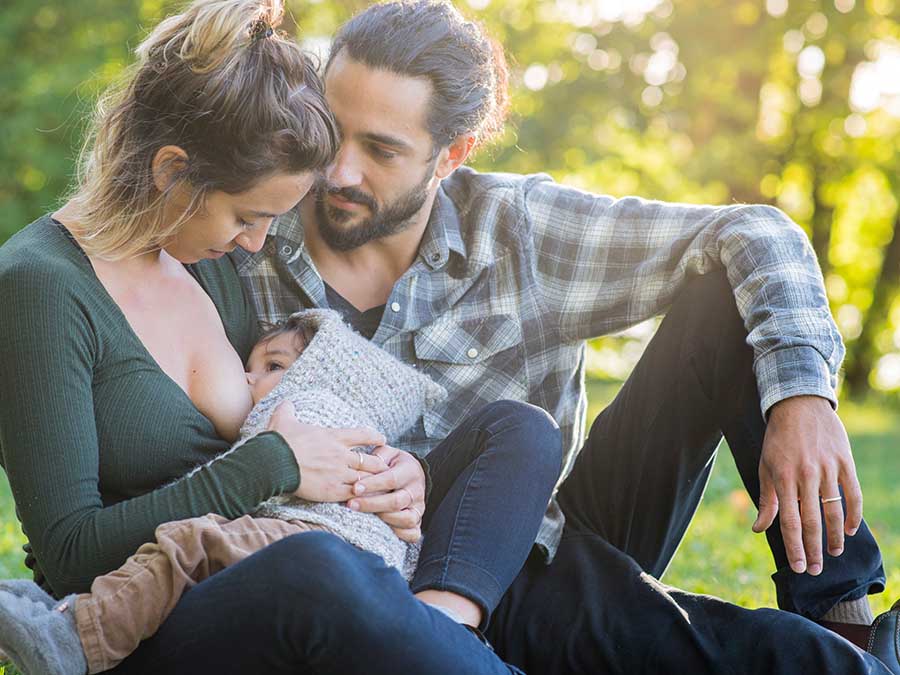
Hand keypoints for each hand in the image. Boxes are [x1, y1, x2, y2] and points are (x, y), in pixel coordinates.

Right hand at [267, 401, 387, 502]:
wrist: (273, 464)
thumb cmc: (279, 442)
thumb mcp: (284, 419)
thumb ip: (287, 410)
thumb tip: (285, 402)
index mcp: (334, 437)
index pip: (363, 435)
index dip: (375, 437)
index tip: (382, 440)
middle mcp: (341, 455)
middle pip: (371, 461)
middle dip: (379, 464)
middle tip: (383, 467)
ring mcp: (339, 474)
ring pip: (365, 479)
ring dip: (370, 482)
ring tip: (375, 485)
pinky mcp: (332, 491)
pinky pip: (353, 494)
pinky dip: (358, 495)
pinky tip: (361, 497)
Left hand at [347, 445, 425, 542]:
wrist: (412, 474)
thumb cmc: (393, 464)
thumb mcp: (388, 454)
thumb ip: (378, 457)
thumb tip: (363, 464)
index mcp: (410, 471)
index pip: (391, 479)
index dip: (373, 485)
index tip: (354, 488)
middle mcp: (417, 491)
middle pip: (396, 501)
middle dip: (372, 504)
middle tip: (351, 505)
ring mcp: (418, 508)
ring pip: (406, 519)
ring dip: (384, 520)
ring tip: (364, 517)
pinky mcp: (417, 522)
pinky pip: (412, 533)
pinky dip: (399, 534)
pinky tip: (381, 529)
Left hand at [752, 395, 862, 575]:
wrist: (799, 405)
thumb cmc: (778, 440)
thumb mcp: (765, 467)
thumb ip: (766, 500)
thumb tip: (759, 528)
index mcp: (783, 478)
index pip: (790, 522)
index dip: (795, 547)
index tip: (797, 567)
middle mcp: (806, 475)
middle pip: (813, 522)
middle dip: (813, 550)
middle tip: (814, 570)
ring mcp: (828, 469)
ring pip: (834, 511)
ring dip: (834, 537)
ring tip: (832, 554)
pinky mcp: (845, 462)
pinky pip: (854, 494)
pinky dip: (853, 515)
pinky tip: (849, 530)